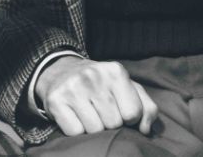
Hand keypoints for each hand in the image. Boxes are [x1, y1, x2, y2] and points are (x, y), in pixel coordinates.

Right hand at [35, 56, 157, 136]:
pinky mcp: (56, 100)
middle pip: (113, 123)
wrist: (61, 70)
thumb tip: (146, 129)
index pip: (133, 113)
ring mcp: (73, 87)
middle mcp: (94, 76)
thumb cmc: (102, 84)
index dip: (128, 118)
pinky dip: (76, 130)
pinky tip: (75, 116)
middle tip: (101, 110)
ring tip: (88, 113)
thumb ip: (146, 107)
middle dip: (110, 123)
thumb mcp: (127, 88)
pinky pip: (75, 132)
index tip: (119, 109)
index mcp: (115, 71)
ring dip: (93, 128)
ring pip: (95, 130)